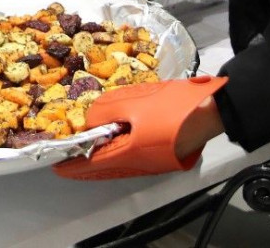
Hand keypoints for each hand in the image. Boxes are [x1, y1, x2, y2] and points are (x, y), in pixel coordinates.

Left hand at [54, 77, 227, 179]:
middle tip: (68, 160)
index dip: (73, 165)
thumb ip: (105, 112)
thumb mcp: (133, 101)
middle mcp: (141, 164)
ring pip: (120, 164)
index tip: (58, 165)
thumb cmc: (173, 106)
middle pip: (106, 168)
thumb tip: (90, 123)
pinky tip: (115, 143)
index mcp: (130, 154)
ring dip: (102, 158)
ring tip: (87, 150)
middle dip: (85, 165)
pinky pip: (133, 159)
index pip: (93, 164)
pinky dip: (118, 154)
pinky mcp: (164, 155)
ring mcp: (154, 162)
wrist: (212, 111)